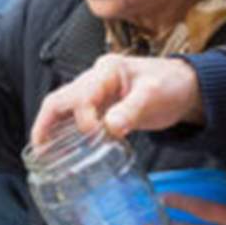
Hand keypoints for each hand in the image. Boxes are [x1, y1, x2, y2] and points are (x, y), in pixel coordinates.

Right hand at [31, 54, 203, 145]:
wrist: (185, 87)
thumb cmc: (171, 85)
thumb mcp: (155, 96)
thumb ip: (132, 110)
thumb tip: (111, 126)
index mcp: (107, 70)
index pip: (81, 94)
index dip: (83, 117)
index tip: (96, 134)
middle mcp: (94, 78)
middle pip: (59, 99)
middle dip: (45, 123)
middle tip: (40, 150)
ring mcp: (94, 92)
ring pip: (61, 108)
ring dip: (49, 129)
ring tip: (43, 154)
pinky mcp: (98, 106)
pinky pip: (73, 117)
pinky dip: (63, 132)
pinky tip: (61, 150)